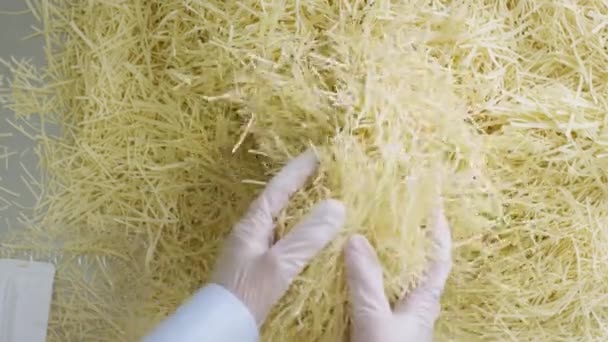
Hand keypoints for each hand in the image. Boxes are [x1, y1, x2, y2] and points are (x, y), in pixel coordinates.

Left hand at [211, 150, 345, 325]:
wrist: (222, 326)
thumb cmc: (248, 292)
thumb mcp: (279, 264)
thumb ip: (307, 237)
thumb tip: (336, 206)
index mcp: (252, 225)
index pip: (278, 189)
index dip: (297, 170)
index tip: (316, 153)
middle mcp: (250, 232)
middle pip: (278, 201)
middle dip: (299, 186)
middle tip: (322, 174)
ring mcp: (252, 250)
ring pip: (281, 221)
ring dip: (300, 210)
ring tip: (321, 202)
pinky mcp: (257, 267)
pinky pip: (282, 240)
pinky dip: (298, 233)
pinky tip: (310, 240)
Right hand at [345, 205, 451, 341]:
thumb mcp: (375, 317)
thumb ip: (367, 281)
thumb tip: (356, 238)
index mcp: (424, 301)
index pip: (439, 259)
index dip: (439, 231)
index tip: (435, 204)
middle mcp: (414, 309)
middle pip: (415, 268)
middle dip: (403, 242)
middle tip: (387, 216)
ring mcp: (399, 321)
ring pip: (392, 284)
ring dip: (379, 263)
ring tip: (361, 240)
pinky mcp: (381, 331)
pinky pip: (374, 299)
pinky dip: (362, 284)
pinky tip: (347, 279)